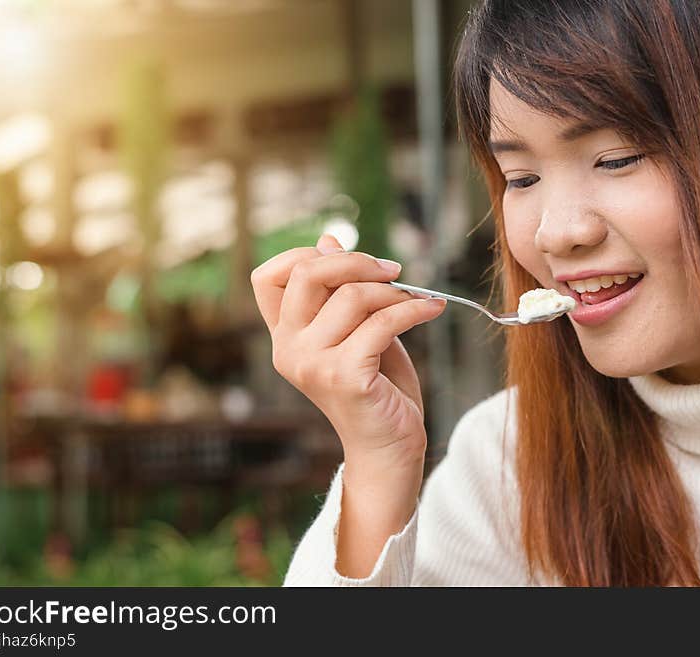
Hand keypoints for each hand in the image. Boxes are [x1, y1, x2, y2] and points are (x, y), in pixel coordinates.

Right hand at [250, 233, 446, 474]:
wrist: (390, 447)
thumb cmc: (377, 386)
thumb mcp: (357, 328)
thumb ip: (340, 290)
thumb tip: (328, 239)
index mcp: (285, 336)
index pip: (268, 278)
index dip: (305, 255)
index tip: (351, 260)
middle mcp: (288, 350)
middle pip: (307, 273)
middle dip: (356, 262)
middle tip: (393, 271)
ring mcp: (312, 364)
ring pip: (352, 296)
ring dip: (394, 292)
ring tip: (417, 301)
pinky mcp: (343, 377)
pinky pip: (382, 323)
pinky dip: (413, 310)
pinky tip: (432, 309)